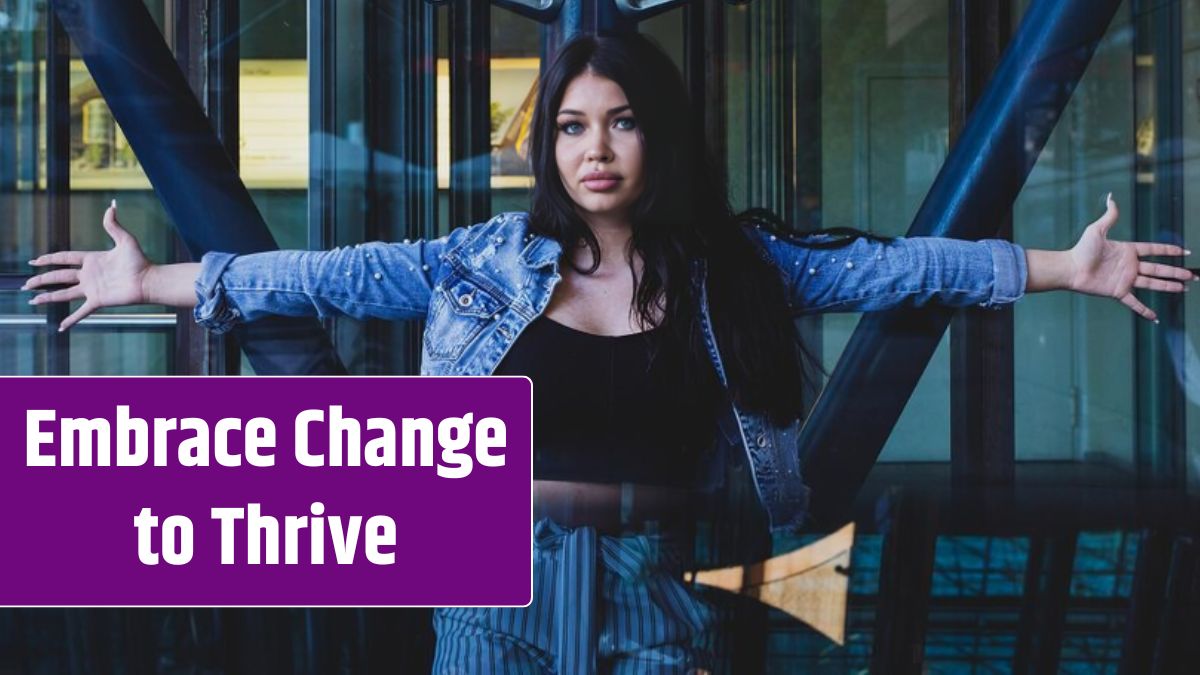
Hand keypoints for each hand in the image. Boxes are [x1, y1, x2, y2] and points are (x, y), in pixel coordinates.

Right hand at [23, 200, 152, 330]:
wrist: (148, 280)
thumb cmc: (140, 261)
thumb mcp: (126, 240)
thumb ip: (114, 225)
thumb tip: (112, 206)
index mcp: (91, 260)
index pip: (65, 258)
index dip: (50, 259)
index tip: (35, 261)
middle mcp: (88, 275)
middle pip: (59, 276)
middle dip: (42, 279)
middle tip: (27, 284)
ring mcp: (92, 289)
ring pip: (64, 293)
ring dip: (48, 297)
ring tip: (33, 300)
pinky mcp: (98, 301)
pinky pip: (81, 311)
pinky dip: (71, 319)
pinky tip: (60, 327)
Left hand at [1067, 193, 1194, 321]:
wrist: (1070, 268)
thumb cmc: (1081, 249)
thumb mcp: (1097, 230)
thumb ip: (1109, 216)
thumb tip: (1111, 197)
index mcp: (1128, 251)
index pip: (1153, 250)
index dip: (1169, 251)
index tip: (1185, 252)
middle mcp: (1130, 266)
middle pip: (1159, 269)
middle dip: (1176, 272)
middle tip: (1192, 276)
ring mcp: (1125, 280)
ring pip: (1153, 284)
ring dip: (1169, 287)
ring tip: (1184, 289)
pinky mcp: (1118, 292)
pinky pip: (1134, 303)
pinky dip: (1144, 311)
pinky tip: (1155, 317)